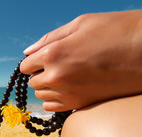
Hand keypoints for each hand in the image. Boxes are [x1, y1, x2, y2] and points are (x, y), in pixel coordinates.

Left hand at [20, 10, 141, 111]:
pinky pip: (52, 108)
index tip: (43, 58)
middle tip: (58, 64)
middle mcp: (57, 77)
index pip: (25, 66)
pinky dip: (54, 100)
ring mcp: (68, 93)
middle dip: (40, 73)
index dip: (33, 61)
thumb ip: (49, 39)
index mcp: (53, 54)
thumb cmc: (116, 30)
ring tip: (65, 76)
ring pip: (42, 96)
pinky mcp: (80, 104)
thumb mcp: (80, 24)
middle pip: (33, 83)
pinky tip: (67, 89)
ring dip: (47, 87)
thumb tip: (28, 52)